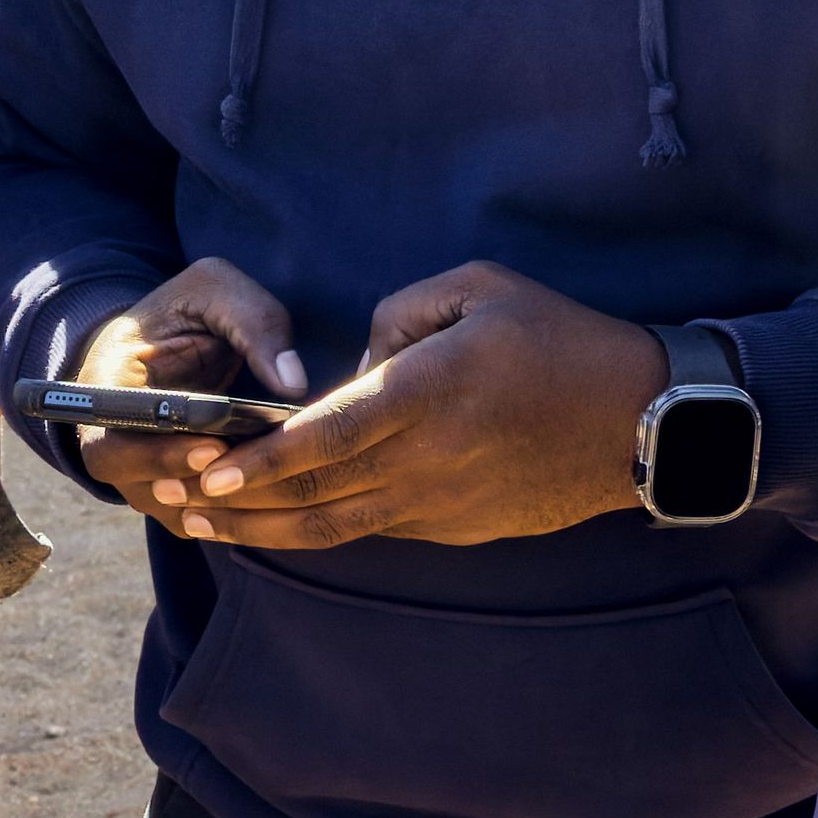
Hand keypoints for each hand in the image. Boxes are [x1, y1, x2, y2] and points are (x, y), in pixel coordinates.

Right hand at [63, 260, 317, 518]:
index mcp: (103, 392)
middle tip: (248, 471)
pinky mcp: (176, 491)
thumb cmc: (186, 310)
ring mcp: (142, 475)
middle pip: (141, 490)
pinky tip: (278, 496)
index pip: (112, 444)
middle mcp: (114, 444)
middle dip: (198, 487)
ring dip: (225, 505)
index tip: (213, 446)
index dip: (158, 455)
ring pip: (178, 513)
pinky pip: (203, 520)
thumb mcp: (214, 290)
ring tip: (273, 485)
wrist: (168, 338)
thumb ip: (253, 322)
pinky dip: (238, 513)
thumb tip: (293, 383)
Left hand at [121, 262, 661, 553]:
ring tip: (204, 525)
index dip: (262, 457)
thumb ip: (402, 312)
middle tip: (174, 495)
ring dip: (265, 530)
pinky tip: (279, 523)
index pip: (328, 435)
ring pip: (337, 525)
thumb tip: (357, 363)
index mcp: (431, 392)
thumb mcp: (483, 288)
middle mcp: (429, 457)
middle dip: (238, 499)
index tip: (208, 466)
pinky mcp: (458, 526)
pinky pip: (375, 529)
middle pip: (316, 490)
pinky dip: (318, 529)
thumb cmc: (564, 340)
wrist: (643, 422)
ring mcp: (443, 501)